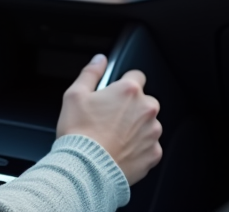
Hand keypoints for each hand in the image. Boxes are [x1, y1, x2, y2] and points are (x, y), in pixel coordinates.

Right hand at [56, 54, 162, 184]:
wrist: (86, 169)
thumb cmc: (79, 133)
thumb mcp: (75, 95)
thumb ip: (90, 72)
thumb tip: (99, 60)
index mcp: (129, 91)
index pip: (136, 76)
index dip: (123, 83)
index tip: (115, 93)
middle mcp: (146, 109)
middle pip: (144, 101)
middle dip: (131, 107)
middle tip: (110, 118)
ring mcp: (152, 133)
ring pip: (148, 124)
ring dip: (136, 127)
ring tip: (114, 137)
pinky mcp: (153, 154)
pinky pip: (149, 146)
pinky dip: (138, 148)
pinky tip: (120, 150)